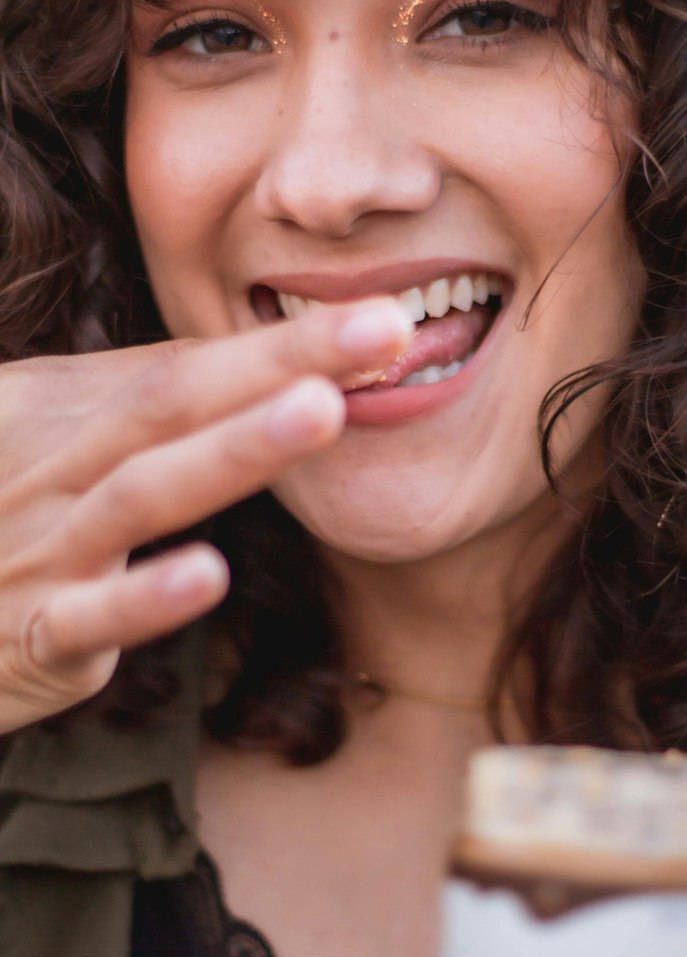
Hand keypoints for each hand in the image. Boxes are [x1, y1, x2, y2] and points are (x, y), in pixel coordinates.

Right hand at [0, 298, 410, 734]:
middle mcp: (47, 467)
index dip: (283, 342)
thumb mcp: (41, 440)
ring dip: (233, 451)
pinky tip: (208, 574)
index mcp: (54, 409)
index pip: (184, 366)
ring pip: (141, 494)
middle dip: (279, 363)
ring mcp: (40, 551)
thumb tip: (250, 358)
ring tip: (321, 411)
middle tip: (382, 328)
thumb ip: (132, 402)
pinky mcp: (33, 638)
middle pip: (172, 402)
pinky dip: (146, 597)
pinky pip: (90, 618)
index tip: (382, 318)